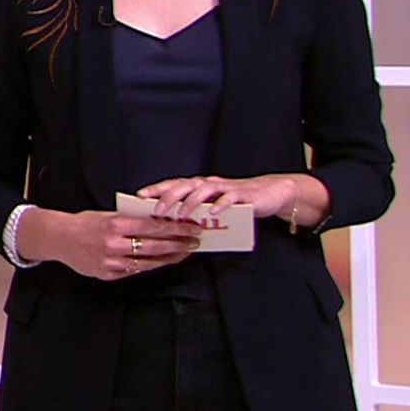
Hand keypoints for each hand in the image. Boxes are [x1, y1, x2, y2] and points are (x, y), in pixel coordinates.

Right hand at [20, 209, 200, 280]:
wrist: (59, 238)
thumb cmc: (85, 223)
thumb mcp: (108, 214)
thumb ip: (132, 220)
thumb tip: (159, 221)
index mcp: (116, 224)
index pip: (154, 227)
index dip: (176, 228)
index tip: (191, 228)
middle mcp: (114, 244)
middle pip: (155, 247)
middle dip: (178, 245)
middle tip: (194, 243)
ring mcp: (111, 262)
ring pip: (148, 263)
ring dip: (169, 259)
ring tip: (183, 254)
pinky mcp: (108, 274)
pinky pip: (134, 271)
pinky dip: (149, 266)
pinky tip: (160, 262)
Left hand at [137, 173, 299, 221]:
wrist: (270, 194)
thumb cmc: (236, 202)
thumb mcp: (213, 207)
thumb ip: (196, 212)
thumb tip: (170, 227)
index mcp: (200, 186)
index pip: (174, 184)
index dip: (157, 189)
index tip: (139, 196)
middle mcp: (209, 183)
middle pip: (184, 185)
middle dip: (168, 197)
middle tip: (156, 211)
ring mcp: (226, 187)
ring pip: (204, 190)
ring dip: (190, 202)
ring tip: (180, 214)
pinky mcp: (243, 195)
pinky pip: (230, 198)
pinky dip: (221, 204)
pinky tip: (213, 212)